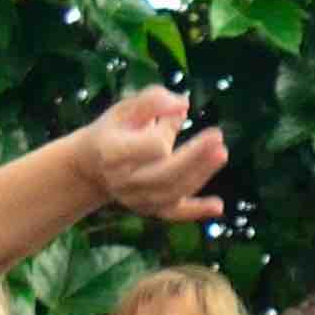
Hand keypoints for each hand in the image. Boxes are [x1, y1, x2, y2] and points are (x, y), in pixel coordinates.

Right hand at [66, 89, 233, 227]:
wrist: (93, 165)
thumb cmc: (114, 129)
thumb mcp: (126, 108)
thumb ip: (153, 100)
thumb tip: (184, 104)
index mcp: (114, 152)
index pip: (151, 147)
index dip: (167, 131)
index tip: (177, 113)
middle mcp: (123, 181)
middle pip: (166, 173)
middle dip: (195, 157)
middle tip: (218, 138)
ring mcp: (136, 199)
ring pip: (174, 192)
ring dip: (201, 174)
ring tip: (221, 154)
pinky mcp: (149, 209)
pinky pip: (174, 214)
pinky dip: (196, 211)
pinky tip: (218, 206)